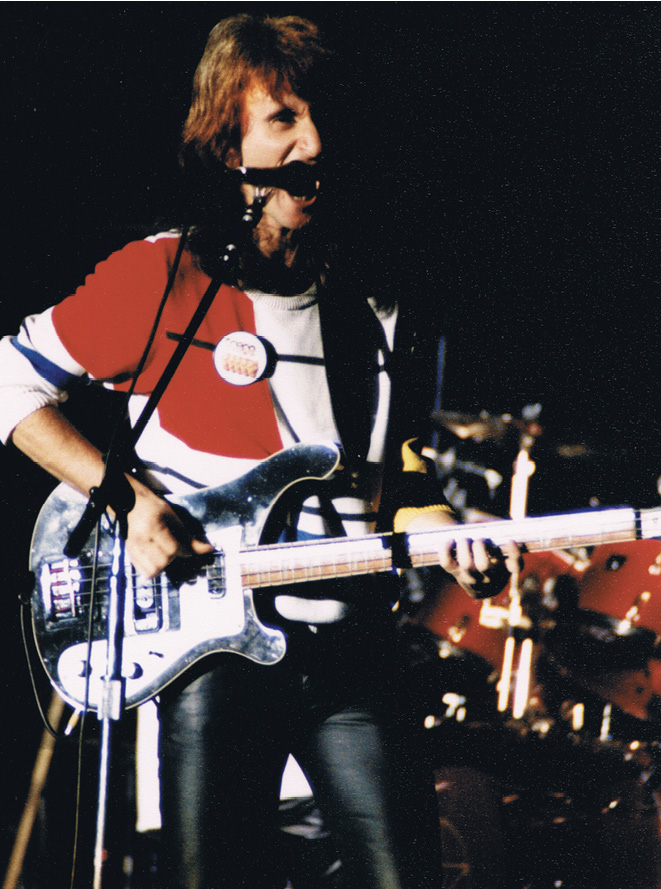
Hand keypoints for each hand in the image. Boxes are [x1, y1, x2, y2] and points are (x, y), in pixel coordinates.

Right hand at [124, 480, 213, 578]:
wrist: (131, 503)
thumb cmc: (154, 507)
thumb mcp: (173, 518)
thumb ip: (189, 537)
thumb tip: (208, 549)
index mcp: (154, 528)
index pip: (173, 549)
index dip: (185, 551)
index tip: (187, 550)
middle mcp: (142, 540)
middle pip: (163, 561)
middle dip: (172, 558)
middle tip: (173, 549)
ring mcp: (133, 548)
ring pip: (152, 570)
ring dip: (162, 566)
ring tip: (164, 555)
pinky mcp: (129, 552)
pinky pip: (143, 570)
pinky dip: (152, 569)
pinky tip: (156, 559)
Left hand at [404, 507, 522, 598]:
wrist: (474, 575)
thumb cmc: (491, 555)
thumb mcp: (502, 549)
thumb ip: (504, 536)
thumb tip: (501, 525)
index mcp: (505, 570)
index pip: (516, 566)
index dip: (515, 553)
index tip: (511, 540)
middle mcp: (488, 578)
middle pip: (483, 565)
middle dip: (480, 547)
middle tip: (480, 539)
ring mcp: (470, 578)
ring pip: (465, 564)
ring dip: (464, 546)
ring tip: (465, 539)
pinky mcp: (454, 573)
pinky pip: (447, 563)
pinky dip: (445, 549)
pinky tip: (450, 540)